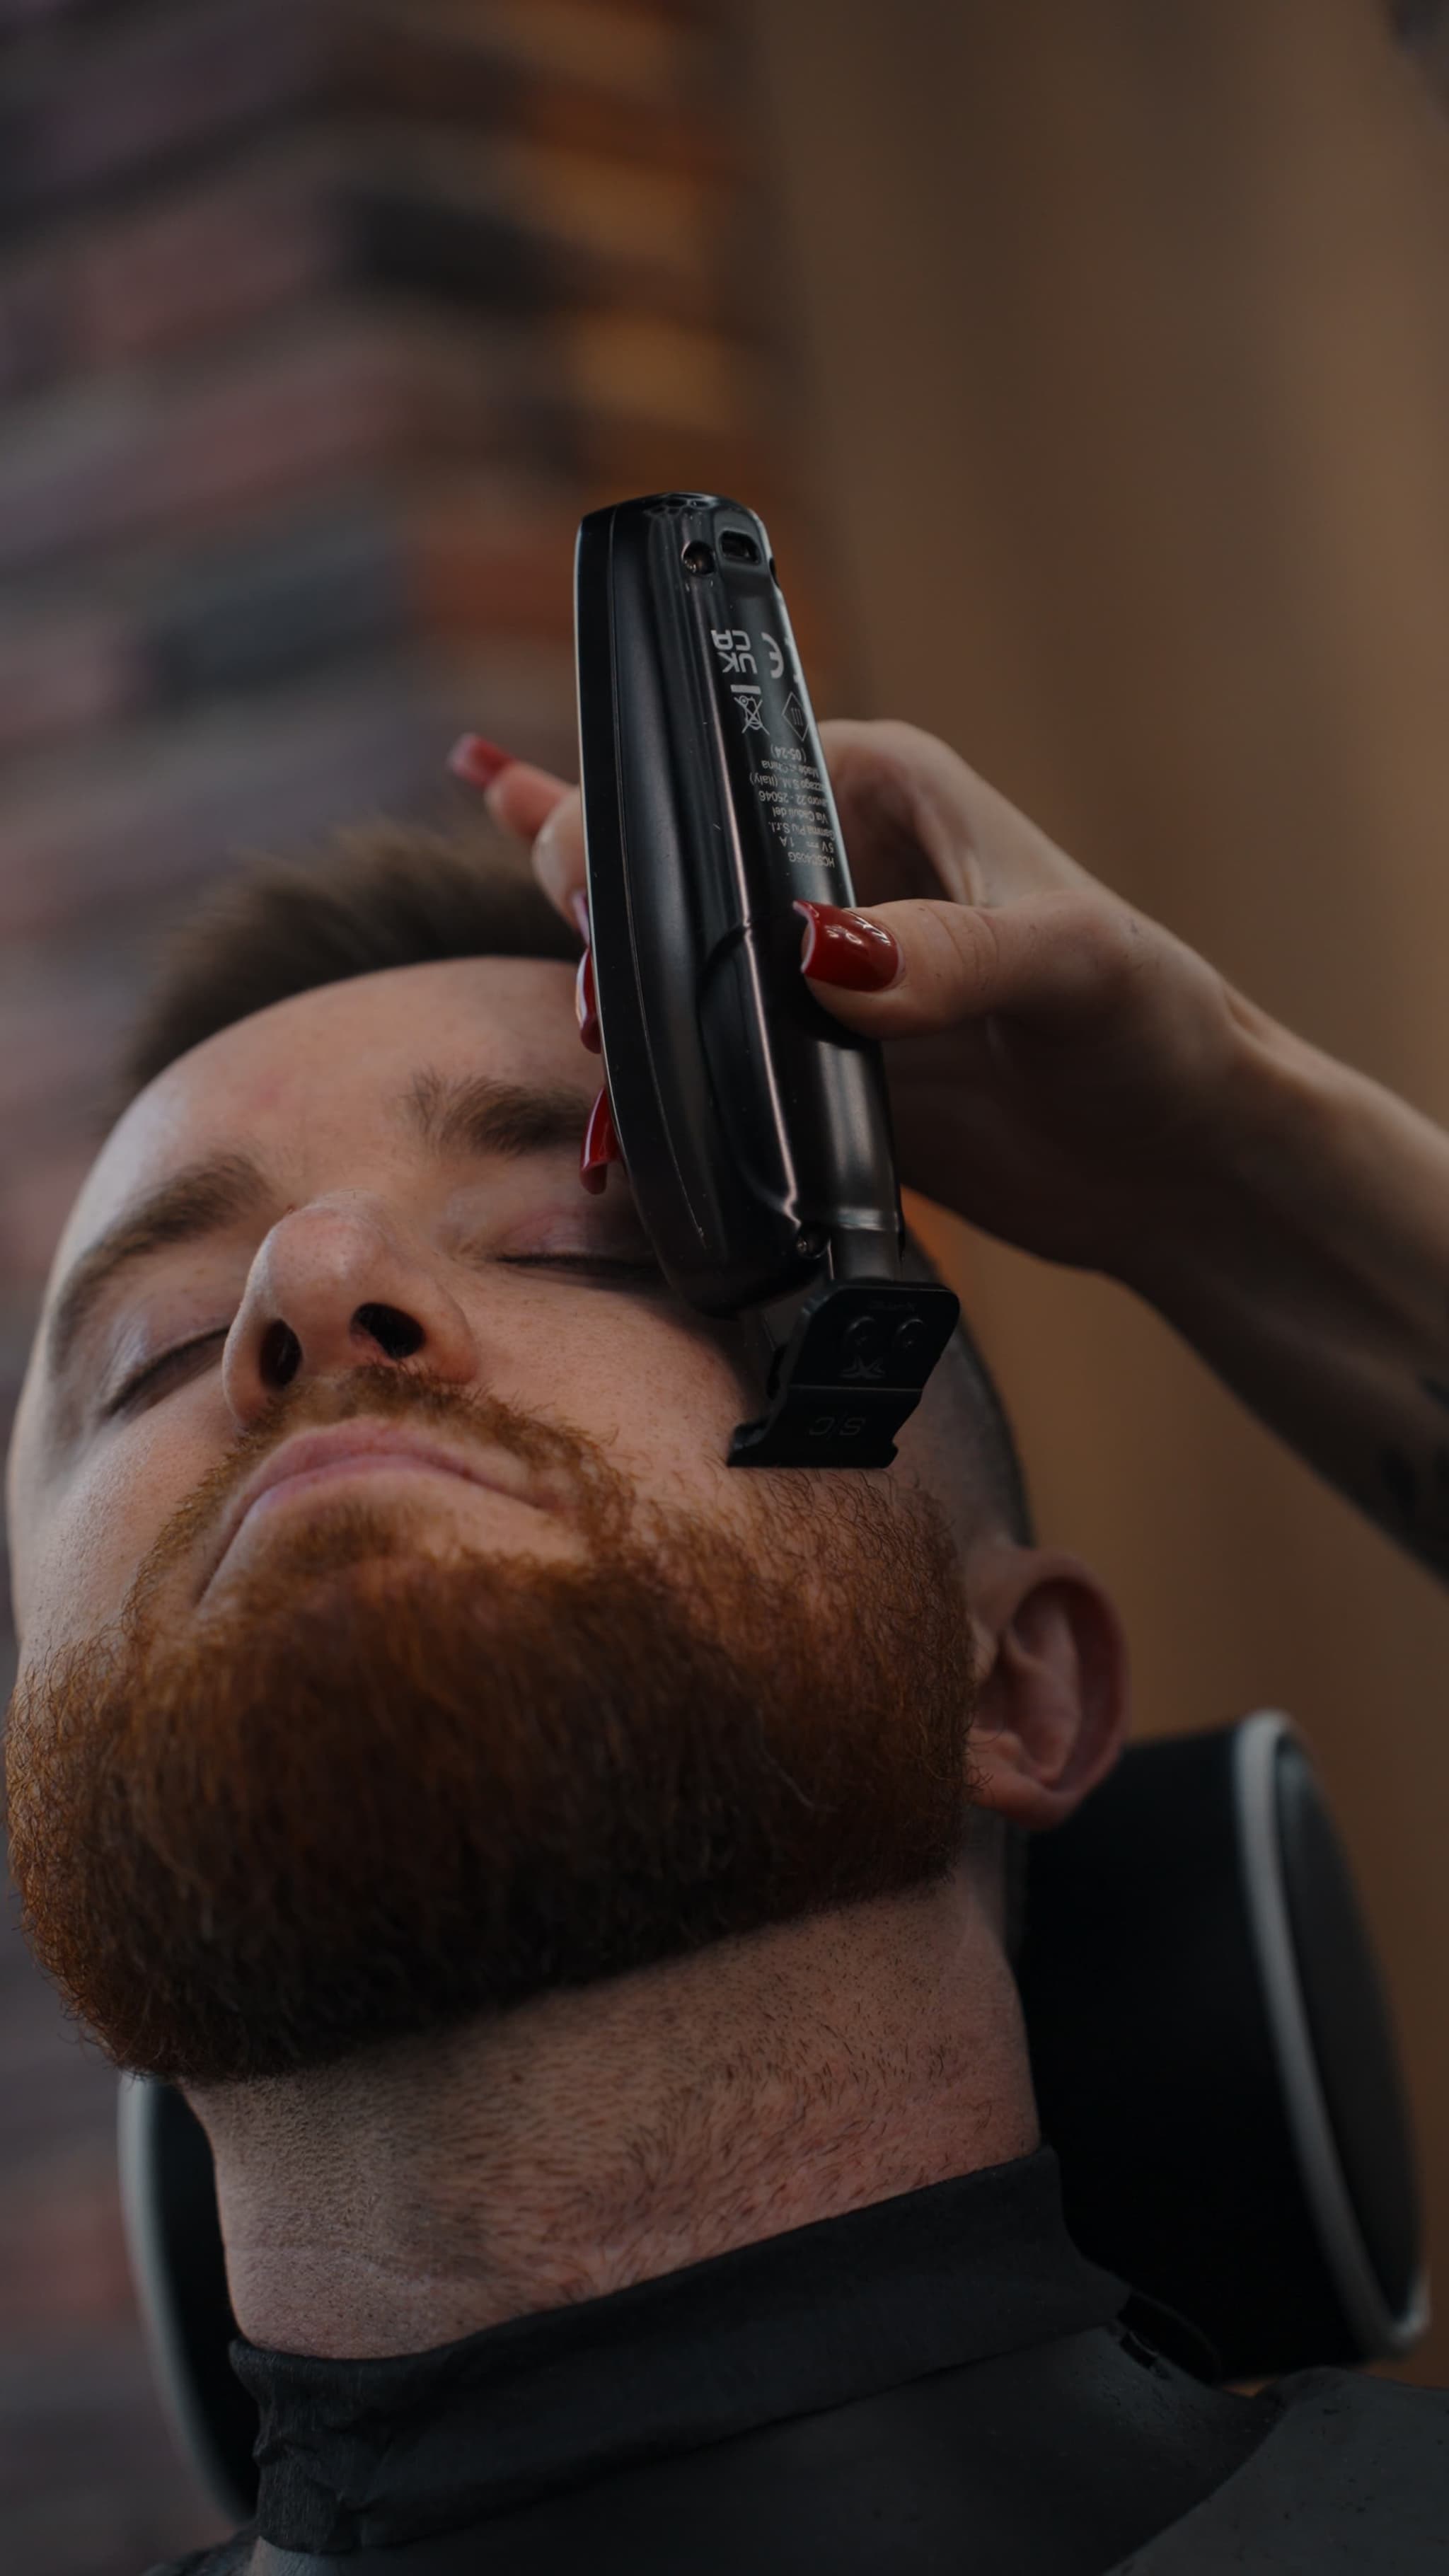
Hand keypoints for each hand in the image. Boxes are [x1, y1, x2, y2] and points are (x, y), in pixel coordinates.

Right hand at [468, 721, 1267, 1283]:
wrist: (1179, 1165)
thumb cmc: (1156, 1028)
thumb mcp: (1067, 965)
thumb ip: (948, 954)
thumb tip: (818, 954)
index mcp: (880, 788)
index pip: (721, 771)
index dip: (642, 821)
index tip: (590, 887)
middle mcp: (831, 870)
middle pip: (672, 870)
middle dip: (606, 921)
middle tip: (598, 1005)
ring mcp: (810, 975)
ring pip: (669, 967)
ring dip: (617, 1007)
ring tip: (598, 1053)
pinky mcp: (807, 1067)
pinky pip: (699, 1060)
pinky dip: (646, 1082)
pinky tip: (605, 1120)